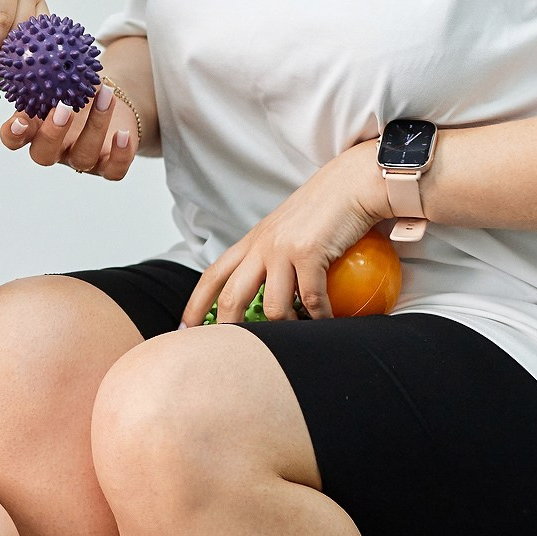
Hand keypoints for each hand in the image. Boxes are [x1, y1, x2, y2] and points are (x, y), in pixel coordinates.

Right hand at [1, 81, 138, 180]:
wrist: (109, 98)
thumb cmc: (76, 85)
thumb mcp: (59, 77)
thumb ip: (45, 69)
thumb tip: (33, 47)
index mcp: (35, 129)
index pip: (13, 139)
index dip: (13, 134)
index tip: (21, 119)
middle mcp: (55, 149)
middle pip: (43, 154)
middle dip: (52, 133)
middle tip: (63, 108)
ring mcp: (81, 159)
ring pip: (83, 157)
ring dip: (95, 127)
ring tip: (105, 96)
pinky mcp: (108, 165)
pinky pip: (114, 171)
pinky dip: (120, 155)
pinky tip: (123, 134)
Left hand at [181, 142, 386, 325]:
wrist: (352, 182)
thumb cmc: (328, 207)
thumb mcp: (290, 230)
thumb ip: (278, 256)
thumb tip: (280, 292)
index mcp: (254, 240)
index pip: (214, 274)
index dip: (196, 303)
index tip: (184, 327)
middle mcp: (262, 245)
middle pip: (232, 296)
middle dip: (227, 328)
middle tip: (231, 353)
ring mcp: (283, 249)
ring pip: (274, 308)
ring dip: (288, 329)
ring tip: (300, 335)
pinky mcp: (308, 253)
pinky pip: (311, 300)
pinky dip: (320, 318)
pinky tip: (329, 322)